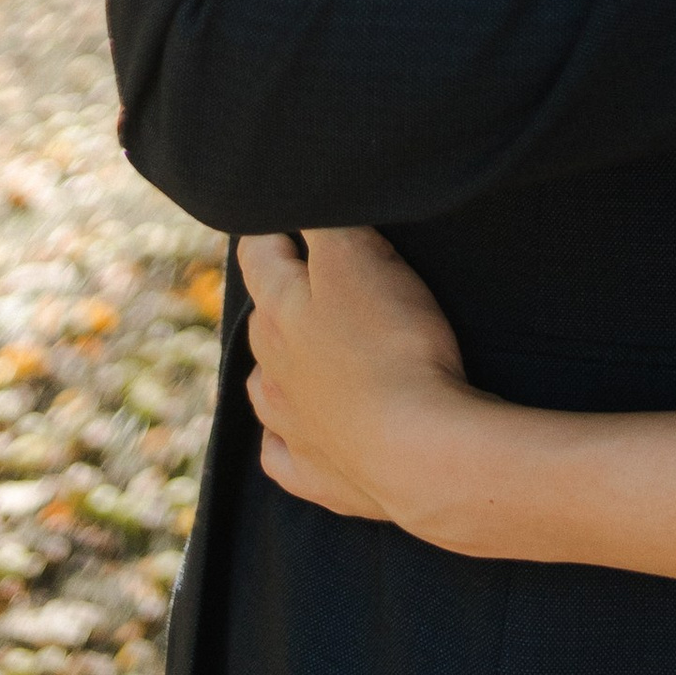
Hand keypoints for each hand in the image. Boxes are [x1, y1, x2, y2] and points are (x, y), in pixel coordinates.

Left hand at [243, 228, 488, 542]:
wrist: (417, 453)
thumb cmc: (392, 345)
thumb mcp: (361, 258)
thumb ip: (328, 223)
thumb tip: (303, 198)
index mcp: (278, 312)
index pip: (258, 253)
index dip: (275, 227)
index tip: (299, 215)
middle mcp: (271, 369)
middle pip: (264, 319)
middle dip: (285, 294)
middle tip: (324, 278)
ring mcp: (290, 427)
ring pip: (266, 386)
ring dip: (280, 368)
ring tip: (309, 356)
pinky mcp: (316, 476)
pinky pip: (284, 455)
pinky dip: (289, 440)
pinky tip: (302, 434)